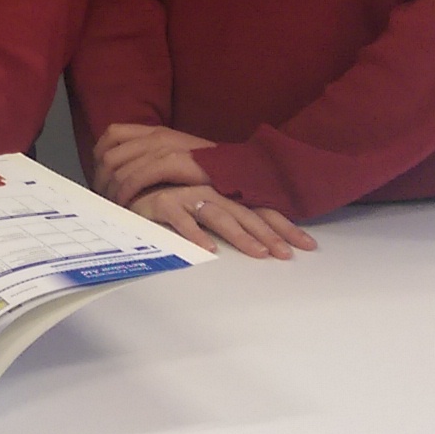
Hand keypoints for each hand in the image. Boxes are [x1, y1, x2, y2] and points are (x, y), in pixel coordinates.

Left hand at [93, 123, 220, 205]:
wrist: (242, 171)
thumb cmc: (210, 171)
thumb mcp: (178, 156)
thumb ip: (153, 158)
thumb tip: (123, 173)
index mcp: (156, 131)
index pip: (112, 135)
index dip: (100, 158)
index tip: (102, 178)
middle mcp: (157, 135)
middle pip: (111, 156)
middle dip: (102, 181)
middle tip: (106, 200)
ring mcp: (165, 147)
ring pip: (120, 168)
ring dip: (112, 191)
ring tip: (116, 207)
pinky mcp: (175, 161)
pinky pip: (136, 177)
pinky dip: (126, 193)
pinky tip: (128, 205)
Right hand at [128, 185, 316, 260]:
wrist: (126, 178)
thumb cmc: (166, 198)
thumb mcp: (200, 205)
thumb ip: (225, 216)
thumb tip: (260, 238)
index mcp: (224, 193)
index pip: (261, 208)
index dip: (284, 225)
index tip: (308, 245)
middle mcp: (210, 191)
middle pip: (246, 213)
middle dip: (269, 234)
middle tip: (287, 255)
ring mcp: (186, 195)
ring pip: (218, 214)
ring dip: (239, 234)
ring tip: (256, 253)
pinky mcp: (160, 202)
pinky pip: (179, 218)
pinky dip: (194, 233)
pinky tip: (208, 249)